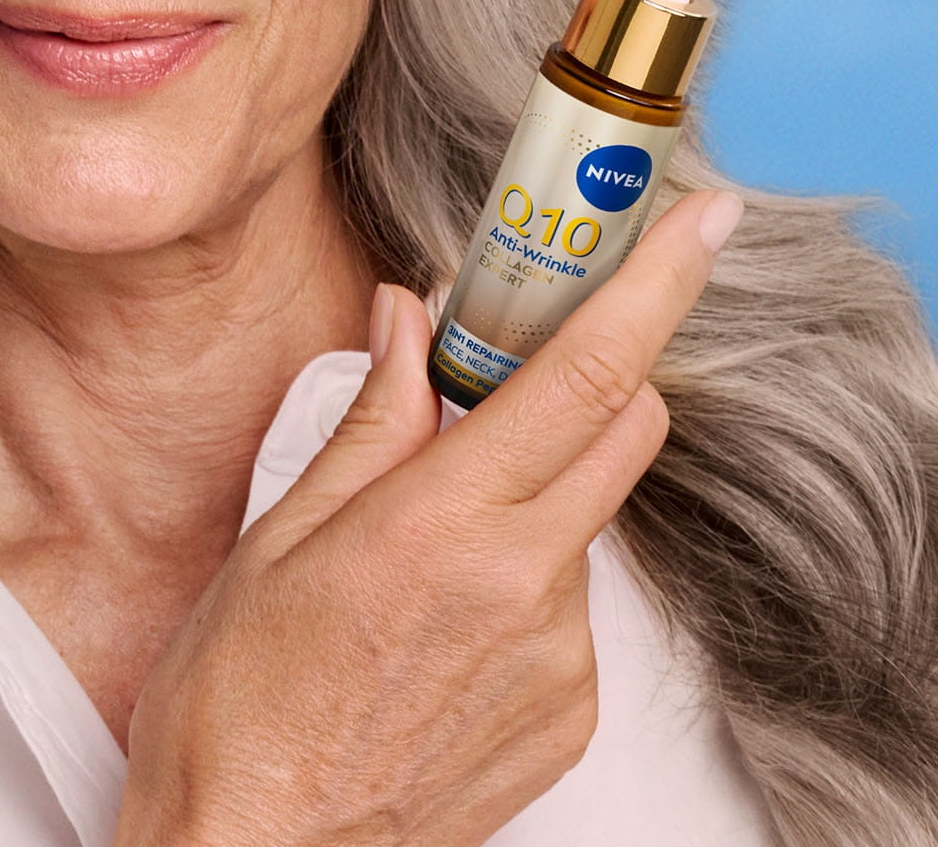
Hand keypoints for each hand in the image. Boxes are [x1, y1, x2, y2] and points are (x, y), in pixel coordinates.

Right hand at [112, 190, 744, 846]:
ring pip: (579, 525)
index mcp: (442, 526)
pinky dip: (515, 591)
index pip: (585, 377)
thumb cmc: (235, 709)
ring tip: (410, 569)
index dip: (655, 286)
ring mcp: (558, 657)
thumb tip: (407, 323)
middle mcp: (522, 586)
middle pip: (624, 433)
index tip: (702, 222)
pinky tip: (429, 635)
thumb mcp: (276, 543)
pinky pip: (564, 611)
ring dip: (523, 505)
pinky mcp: (570, 716)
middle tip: (509, 378)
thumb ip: (369, 423)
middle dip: (590, 382)